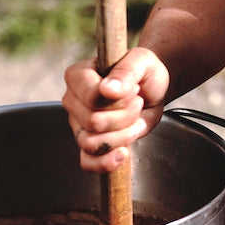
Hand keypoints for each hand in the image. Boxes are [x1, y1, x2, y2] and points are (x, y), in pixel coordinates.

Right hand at [62, 47, 169, 172]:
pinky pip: (87, 163)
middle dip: (126, 116)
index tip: (134, 89)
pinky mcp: (87, 144)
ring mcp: (77, 124)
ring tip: (135, 120)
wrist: (152, 89)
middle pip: (94, 122)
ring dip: (123, 135)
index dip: (120, 99)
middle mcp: (72, 101)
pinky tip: (124, 153)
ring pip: (92, 144)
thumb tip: (108, 90)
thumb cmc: (144, 72)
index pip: (92, 98)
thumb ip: (126, 72)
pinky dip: (106, 162)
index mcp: (77, 76)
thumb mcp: (142, 62)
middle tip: (137, 103)